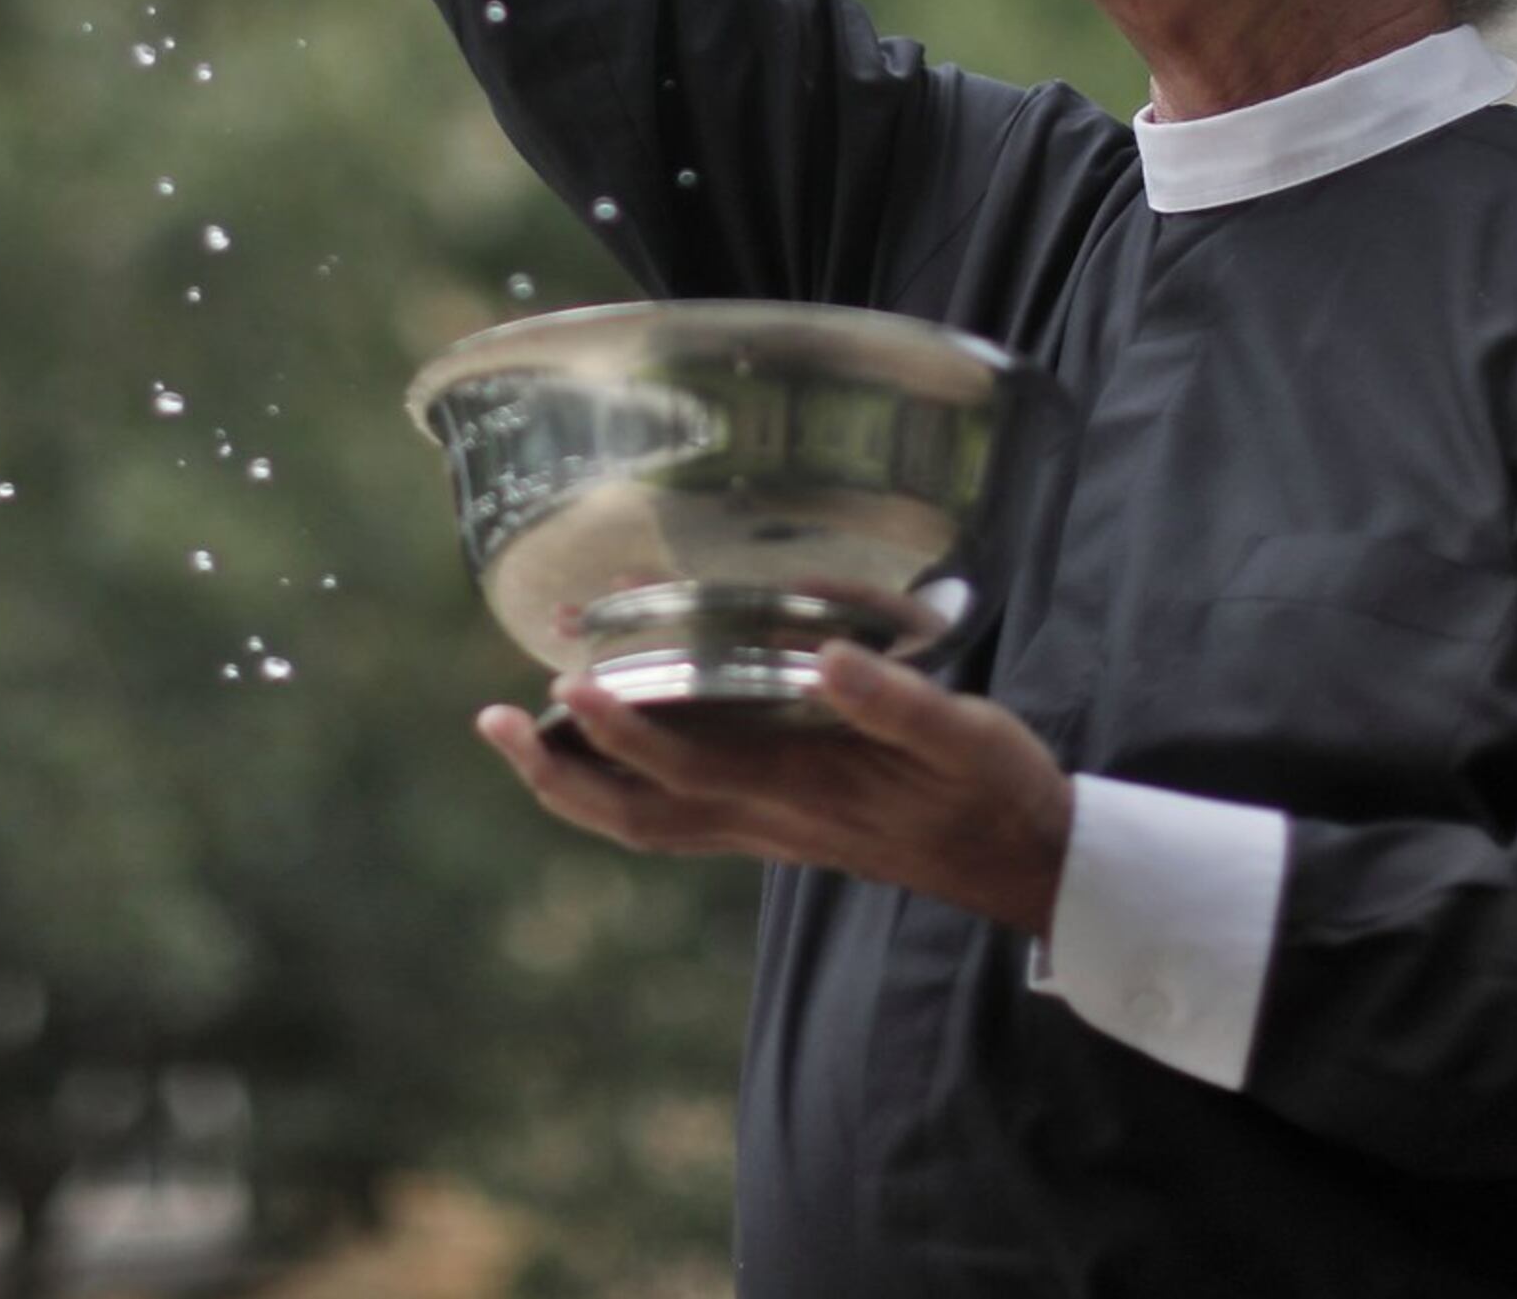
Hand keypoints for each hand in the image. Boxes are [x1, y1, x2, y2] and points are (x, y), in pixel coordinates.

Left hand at [478, 643, 1073, 937]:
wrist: (1024, 860)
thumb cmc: (994, 789)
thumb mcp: (963, 735)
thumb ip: (894, 701)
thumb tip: (823, 656)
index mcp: (803, 790)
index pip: (689, 765)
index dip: (622, 727)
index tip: (564, 682)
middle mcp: (769, 819)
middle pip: (635, 813)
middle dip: (557, 771)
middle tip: (491, 719)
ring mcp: (769, 830)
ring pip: (646, 822)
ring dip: (576, 785)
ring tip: (520, 731)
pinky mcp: (780, 825)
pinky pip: (676, 818)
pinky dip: (624, 788)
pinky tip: (610, 750)